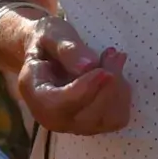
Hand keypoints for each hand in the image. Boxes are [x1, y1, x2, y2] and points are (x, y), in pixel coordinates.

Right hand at [14, 15, 131, 136]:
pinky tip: (116, 74)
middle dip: (108, 85)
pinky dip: (122, 96)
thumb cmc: (47, 41)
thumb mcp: (52, 33)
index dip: (83, 91)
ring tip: (113, 58)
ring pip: (107, 119)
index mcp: (35, 95)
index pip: (58, 106)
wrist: (46, 52)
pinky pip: (116, 119)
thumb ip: (67, 49)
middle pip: (87, 116)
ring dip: (118, 89)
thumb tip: (88, 66)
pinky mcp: (93, 125)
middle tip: (114, 54)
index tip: (103, 71)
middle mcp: (52, 118)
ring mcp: (74, 125)